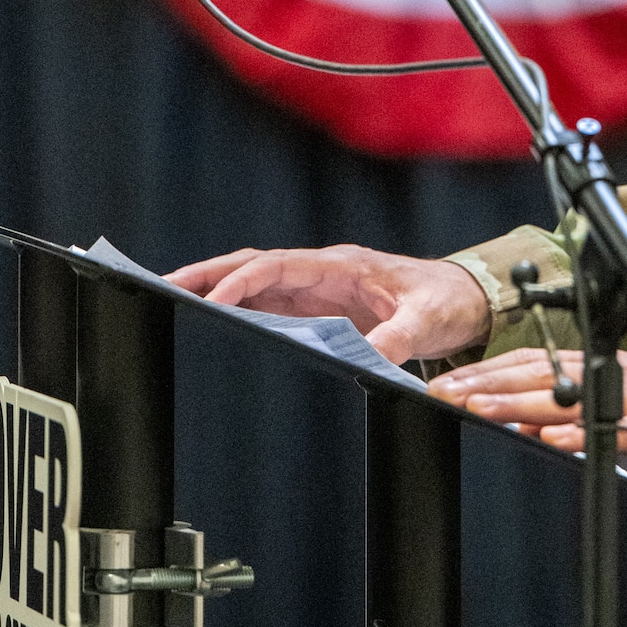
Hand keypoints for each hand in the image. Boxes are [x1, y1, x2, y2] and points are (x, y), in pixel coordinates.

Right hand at [165, 245, 491, 363]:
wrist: (463, 300)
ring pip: (254, 282)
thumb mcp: (424, 320)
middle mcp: (322, 271)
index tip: (212, 303)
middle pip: (253, 266)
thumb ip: (396, 338)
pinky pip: (269, 303)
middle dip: (208, 274)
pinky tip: (213, 320)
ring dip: (215, 288)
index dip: (241, 283)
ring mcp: (316, 288)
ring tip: (171, 299)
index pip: (277, 267)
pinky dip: (237, 307)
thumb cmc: (445, 301)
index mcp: (341, 265)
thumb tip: (370, 361)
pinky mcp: (318, 308)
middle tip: (163, 286)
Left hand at [431, 349, 626, 462]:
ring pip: (570, 400)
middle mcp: (614, 375)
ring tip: (480, 411)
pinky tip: (554, 439)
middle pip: (541, 377)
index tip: (449, 383)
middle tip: (446, 395)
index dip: (490, 372)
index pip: (535, 362)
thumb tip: (527, 419)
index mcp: (604, 365)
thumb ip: (580, 405)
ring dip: (521, 405)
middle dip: (490, 386)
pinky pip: (619, 431)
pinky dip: (584, 434)